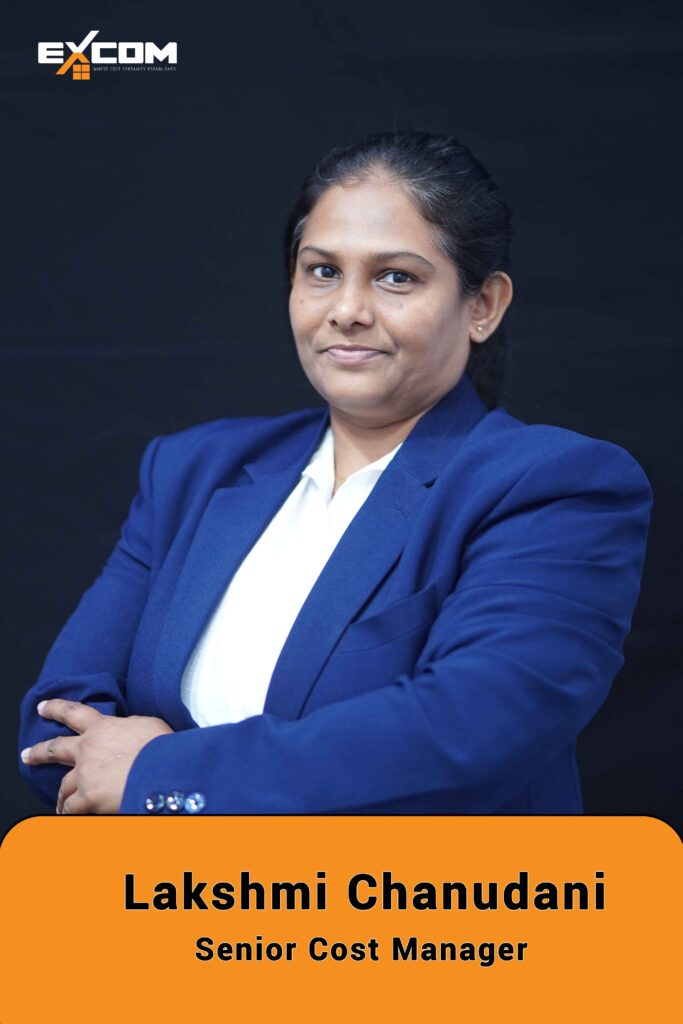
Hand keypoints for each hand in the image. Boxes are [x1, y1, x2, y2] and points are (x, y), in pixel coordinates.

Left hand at [21, 699, 173, 813]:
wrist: (160, 767)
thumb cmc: (161, 745)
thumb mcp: (147, 724)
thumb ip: (130, 726)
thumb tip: (129, 729)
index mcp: (102, 727)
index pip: (73, 712)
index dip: (55, 708)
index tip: (42, 707)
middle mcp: (88, 748)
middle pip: (55, 749)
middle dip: (38, 752)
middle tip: (27, 755)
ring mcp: (85, 774)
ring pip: (63, 785)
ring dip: (60, 795)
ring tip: (58, 803)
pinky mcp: (88, 797)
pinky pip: (72, 808)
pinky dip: (69, 812)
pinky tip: (69, 816)